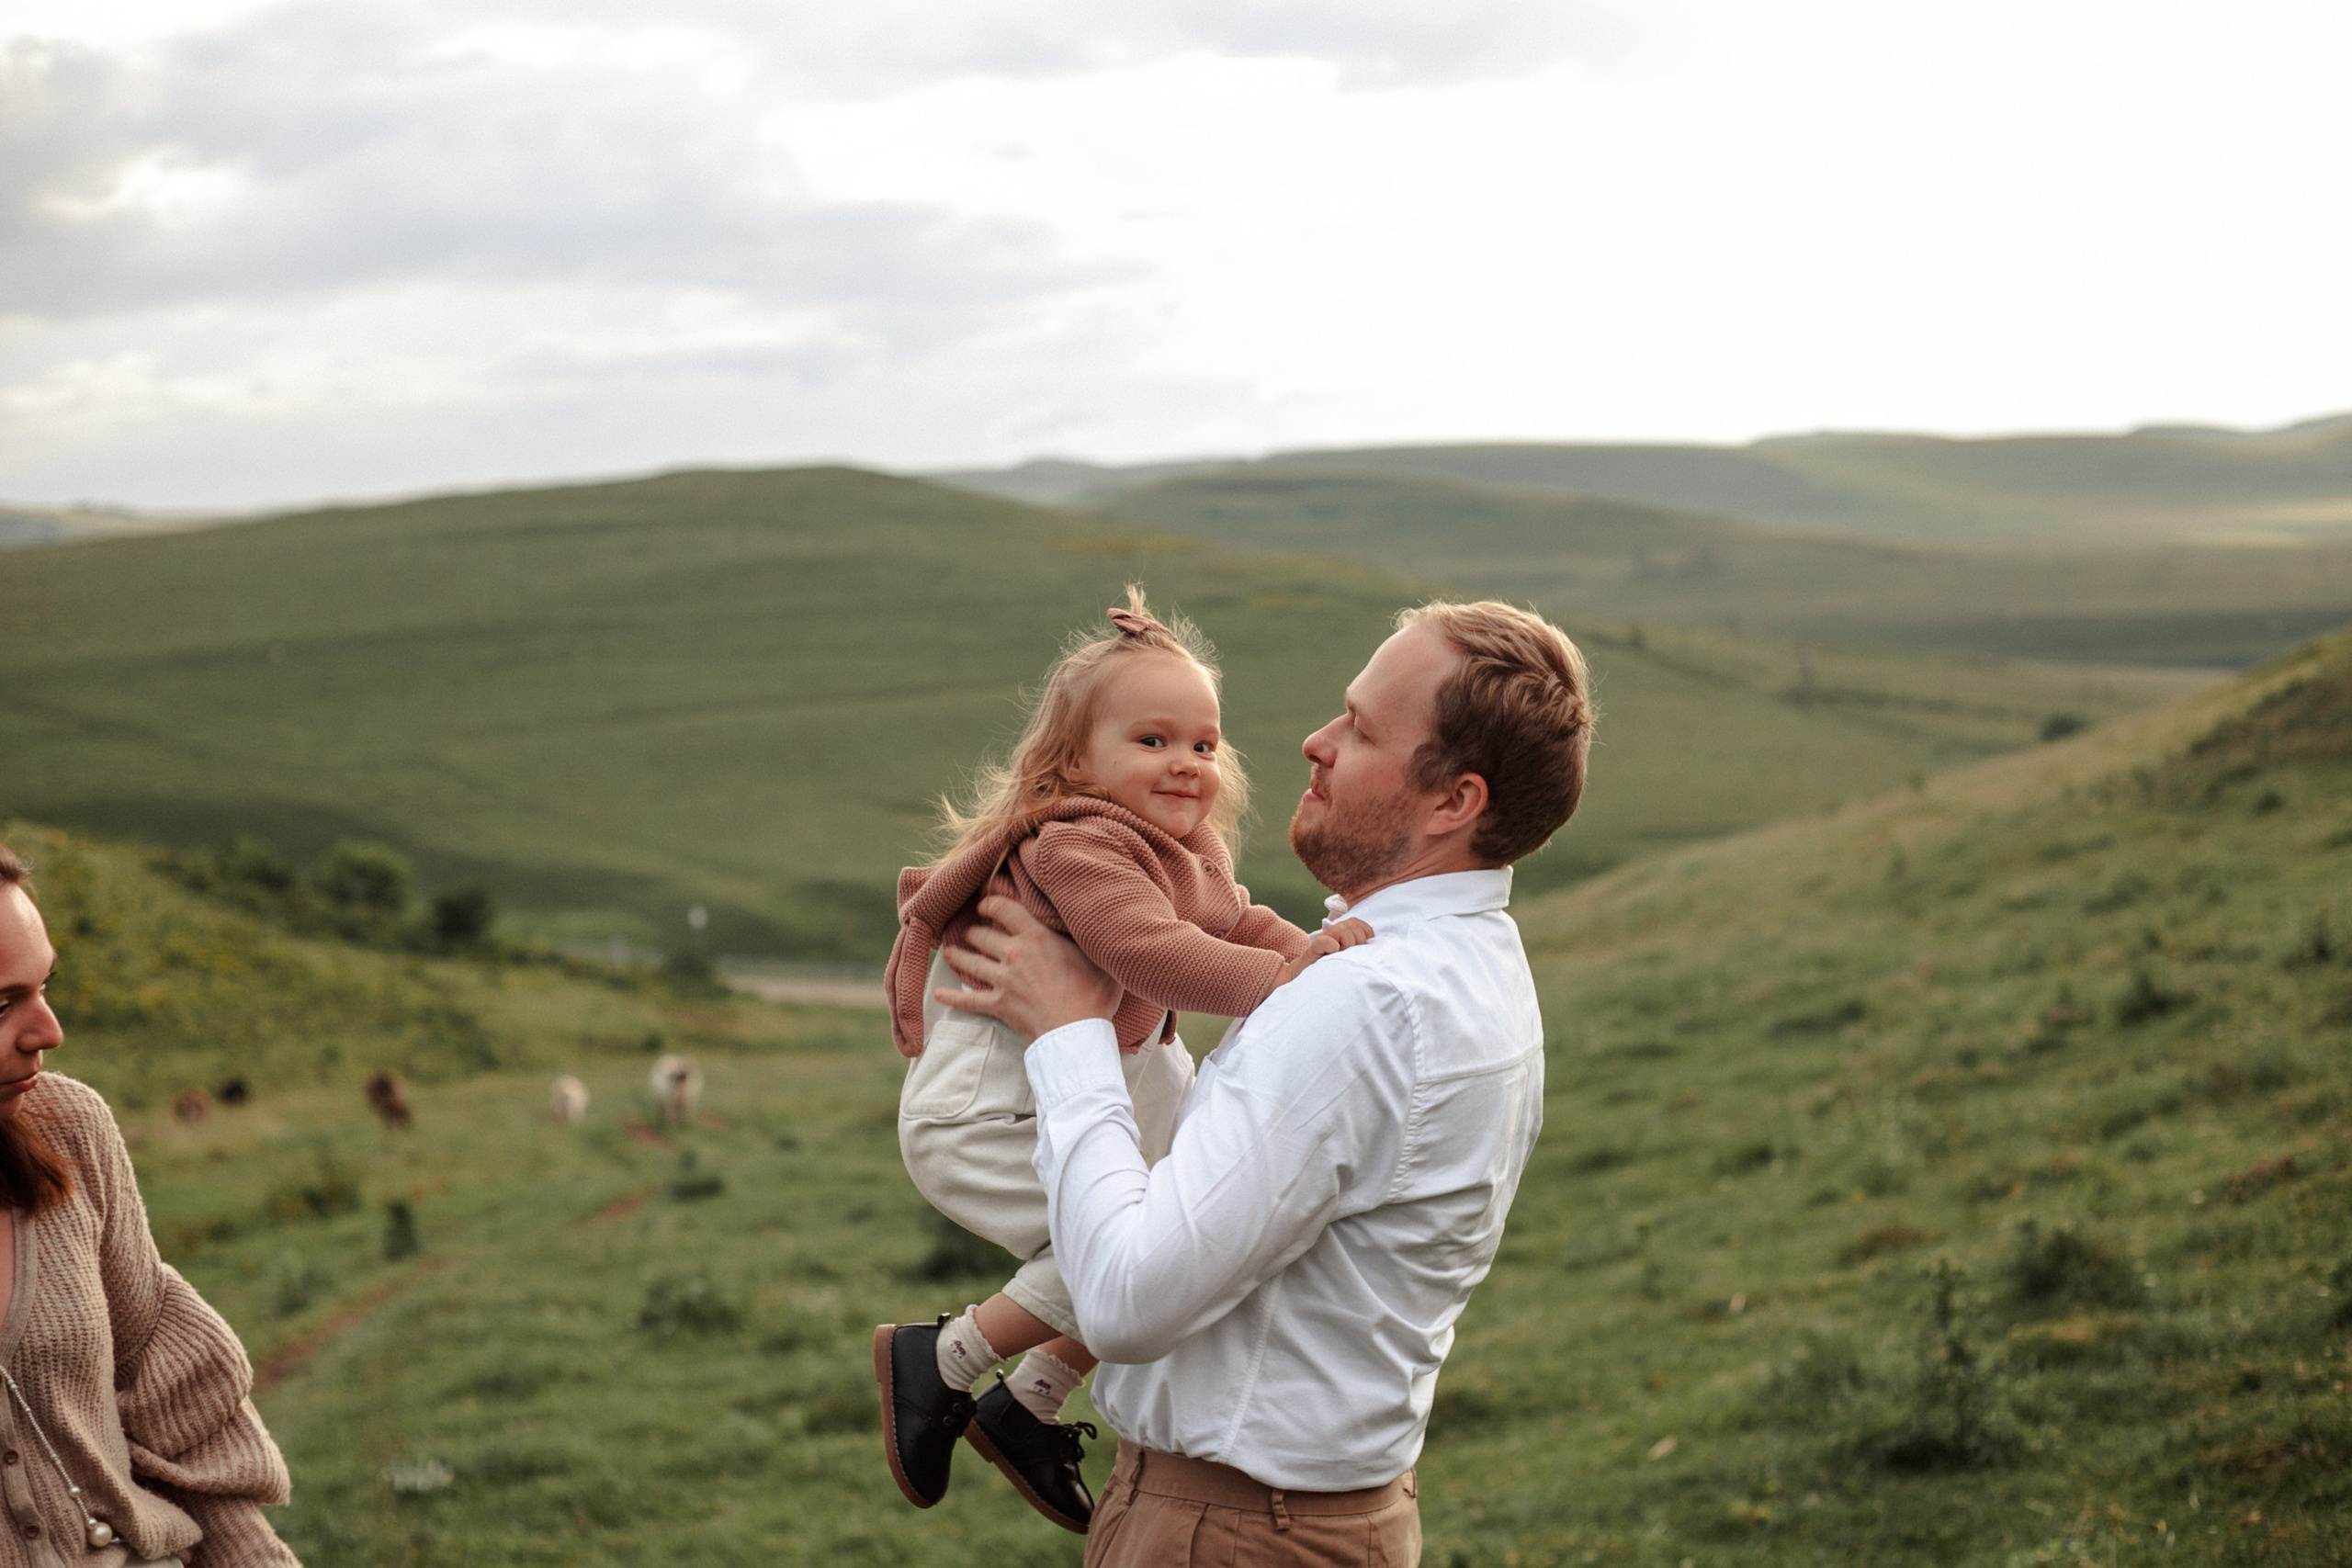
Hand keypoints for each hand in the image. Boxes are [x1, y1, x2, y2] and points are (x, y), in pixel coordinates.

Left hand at [936, 896, 1124, 1039]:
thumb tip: (1094, 922)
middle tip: (972, 930)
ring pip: (971, 962)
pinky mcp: (998, 1005)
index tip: (986, 904)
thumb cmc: (1094, 995)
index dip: (990, 903)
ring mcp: (1003, 981)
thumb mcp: (1097, 956)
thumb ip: (1087, 937)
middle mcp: (1014, 953)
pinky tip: (938, 993)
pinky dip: (952, 998)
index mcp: (1036, 936)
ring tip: (951, 951)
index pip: (1004, 909)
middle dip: (974, 930)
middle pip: (982, 935)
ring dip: (958, 955)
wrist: (1078, 1033)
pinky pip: (968, 1000)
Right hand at [1273, 916, 1372, 987]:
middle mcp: (1333, 932)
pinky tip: (1333, 953)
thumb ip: (1358, 949)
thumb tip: (1375, 948)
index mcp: (1342, 932)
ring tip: (1343, 955)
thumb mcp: (1347, 957)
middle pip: (1352, 925)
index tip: (1363, 947)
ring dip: (1347, 943)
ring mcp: (1323, 940)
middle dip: (1358, 940)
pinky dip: (1332, 945)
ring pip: (1342, 929)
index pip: (1359, 923)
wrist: (1303, 977)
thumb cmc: (1330, 968)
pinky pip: (1325, 941)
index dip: (1366, 934)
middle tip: (1352, 954)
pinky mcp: (1313, 949)